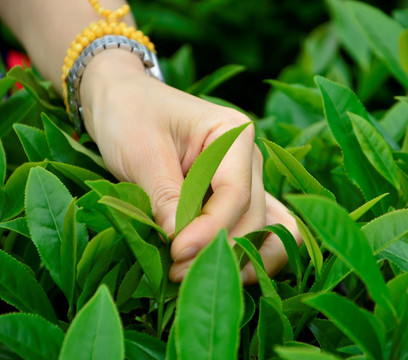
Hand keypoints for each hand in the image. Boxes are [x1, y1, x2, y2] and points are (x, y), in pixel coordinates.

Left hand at [79, 49, 300, 282]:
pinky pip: (258, 230)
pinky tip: (217, 268)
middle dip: (219, 248)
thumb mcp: (141, 152)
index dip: (210, 230)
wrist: (124, 103)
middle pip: (253, 217)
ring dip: (241, 258)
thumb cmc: (129, 115)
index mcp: (233, 133)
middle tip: (176, 269)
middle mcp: (249, 159)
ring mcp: (247, 180)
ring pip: (268, 229)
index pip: (235, 194)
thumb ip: (165, 197)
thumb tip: (182, 245)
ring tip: (199, 273)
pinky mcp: (236, 199)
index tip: (176, 252)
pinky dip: (246, 254)